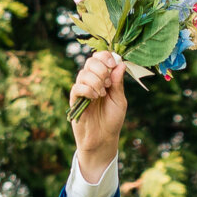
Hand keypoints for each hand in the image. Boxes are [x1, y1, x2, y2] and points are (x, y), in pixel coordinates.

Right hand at [69, 51, 126, 177]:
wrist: (103, 139)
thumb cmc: (112, 120)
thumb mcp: (120, 100)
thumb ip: (118, 83)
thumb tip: (121, 64)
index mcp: (104, 79)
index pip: (100, 58)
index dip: (105, 57)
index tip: (112, 64)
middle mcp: (92, 81)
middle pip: (90, 61)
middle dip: (101, 68)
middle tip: (108, 83)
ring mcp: (83, 90)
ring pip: (83, 73)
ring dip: (95, 81)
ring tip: (102, 94)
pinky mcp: (75, 100)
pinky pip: (77, 87)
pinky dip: (87, 89)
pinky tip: (94, 98)